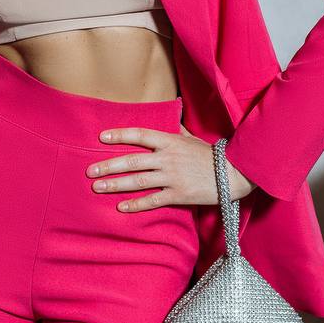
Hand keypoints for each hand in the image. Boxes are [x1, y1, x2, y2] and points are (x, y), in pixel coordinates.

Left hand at [85, 121, 254, 211]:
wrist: (233, 174)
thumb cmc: (211, 155)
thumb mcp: (192, 139)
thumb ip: (177, 130)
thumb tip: (170, 115)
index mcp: (170, 141)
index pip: (140, 135)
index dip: (120, 135)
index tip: (102, 137)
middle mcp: (168, 158)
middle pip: (132, 161)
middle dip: (108, 165)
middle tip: (89, 170)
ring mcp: (172, 177)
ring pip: (138, 181)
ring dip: (115, 184)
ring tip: (97, 187)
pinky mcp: (178, 195)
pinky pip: (153, 200)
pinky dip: (136, 204)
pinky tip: (121, 207)